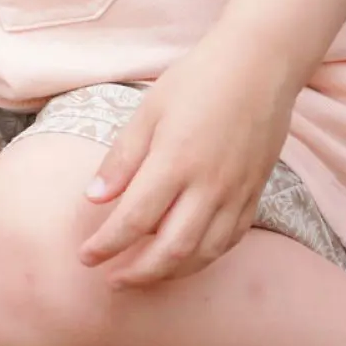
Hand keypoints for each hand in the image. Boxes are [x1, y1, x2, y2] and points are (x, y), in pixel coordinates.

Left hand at [77, 35, 300, 286]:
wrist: (260, 65)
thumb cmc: (197, 81)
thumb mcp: (148, 112)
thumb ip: (122, 159)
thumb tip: (94, 198)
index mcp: (175, 161)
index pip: (134, 220)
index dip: (107, 246)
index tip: (86, 258)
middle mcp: (210, 185)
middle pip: (171, 249)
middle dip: (138, 273)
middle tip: (112, 280)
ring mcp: (237, 192)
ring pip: (204, 253)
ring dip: (171, 273)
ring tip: (144, 277)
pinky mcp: (256, 193)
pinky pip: (231, 239)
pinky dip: (205, 257)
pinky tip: (185, 258)